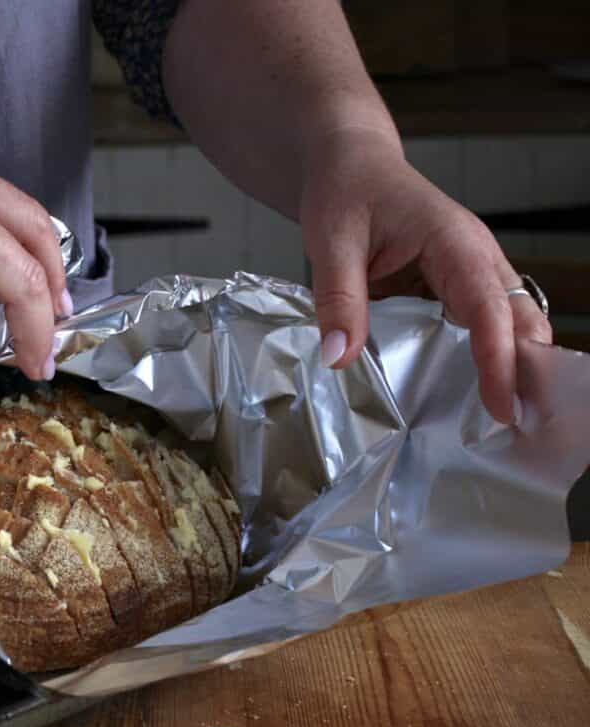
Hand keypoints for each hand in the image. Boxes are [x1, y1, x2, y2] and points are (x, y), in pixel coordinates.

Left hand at [299, 128, 551, 422]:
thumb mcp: (330, 239)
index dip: (499, 358)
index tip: (503, 406)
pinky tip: (478, 397)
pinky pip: (485, 324)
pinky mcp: (457, 285)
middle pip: (519, 317)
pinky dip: (491, 358)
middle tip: (525, 429)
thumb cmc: (346, 190)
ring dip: (516, 368)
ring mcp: (471, 271)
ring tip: (512, 424)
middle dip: (529, 369)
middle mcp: (475, 257)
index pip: (488, 305)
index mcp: (453, 241)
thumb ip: (338, 297)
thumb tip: (340, 357)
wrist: (350, 164)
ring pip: (511, 322)